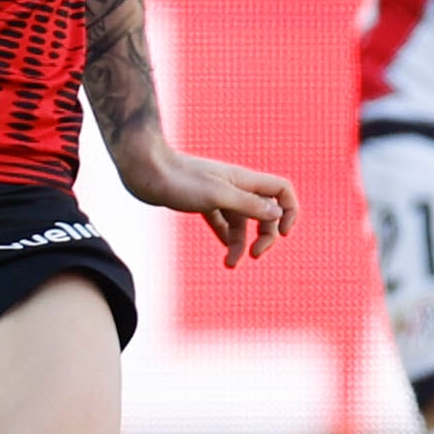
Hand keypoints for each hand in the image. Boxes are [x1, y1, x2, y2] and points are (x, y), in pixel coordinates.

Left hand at [115, 128, 297, 268]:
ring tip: (230, 264)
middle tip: (254, 255)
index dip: (290, 211)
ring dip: (240, 243)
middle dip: (264, 235)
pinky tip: (224, 252)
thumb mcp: (217, 195)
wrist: (144, 169)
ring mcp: (218, 194)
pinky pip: (221, 221)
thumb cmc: (179, 180)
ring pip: (241, 221)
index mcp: (244, 180)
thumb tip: (277, 213)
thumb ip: (248, 204)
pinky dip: (225, 237)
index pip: (281, 190)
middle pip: (264, 212)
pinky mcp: (201, 201)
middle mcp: (235, 186)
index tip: (281, 233)